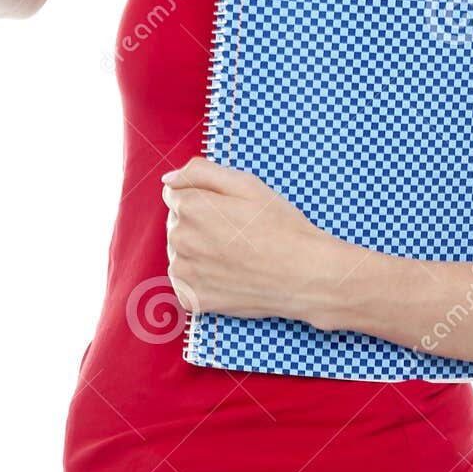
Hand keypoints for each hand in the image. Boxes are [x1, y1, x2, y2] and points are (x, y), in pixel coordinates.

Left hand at [161, 156, 335, 323]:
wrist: (304, 275)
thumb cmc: (280, 227)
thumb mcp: (247, 184)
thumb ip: (201, 172)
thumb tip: (168, 179)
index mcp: (190, 207)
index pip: (174, 194)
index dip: (202, 199)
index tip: (226, 211)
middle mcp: (179, 239)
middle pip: (176, 223)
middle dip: (198, 224)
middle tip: (236, 234)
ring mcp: (184, 272)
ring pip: (180, 253)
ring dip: (198, 252)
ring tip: (233, 256)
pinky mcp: (191, 299)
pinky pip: (185, 282)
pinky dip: (201, 279)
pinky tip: (227, 276)